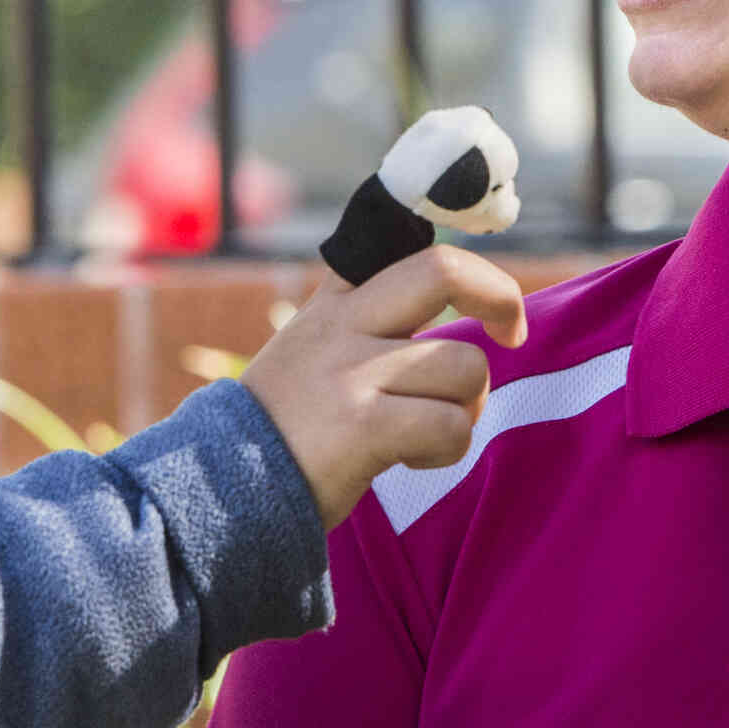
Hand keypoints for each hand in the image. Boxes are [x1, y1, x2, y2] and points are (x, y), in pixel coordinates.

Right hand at [241, 245, 526, 529]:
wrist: (217, 487)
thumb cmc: (285, 425)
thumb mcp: (311, 346)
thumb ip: (364, 317)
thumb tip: (449, 293)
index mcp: (336, 299)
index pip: (403, 239)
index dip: (468, 257)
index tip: (493, 299)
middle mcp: (344, 323)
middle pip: (443, 271)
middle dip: (499, 296)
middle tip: (511, 334)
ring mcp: (351, 372)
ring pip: (465, 366)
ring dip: (467, 408)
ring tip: (428, 429)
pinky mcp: (362, 426)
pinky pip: (450, 426)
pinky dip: (448, 450)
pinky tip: (411, 458)